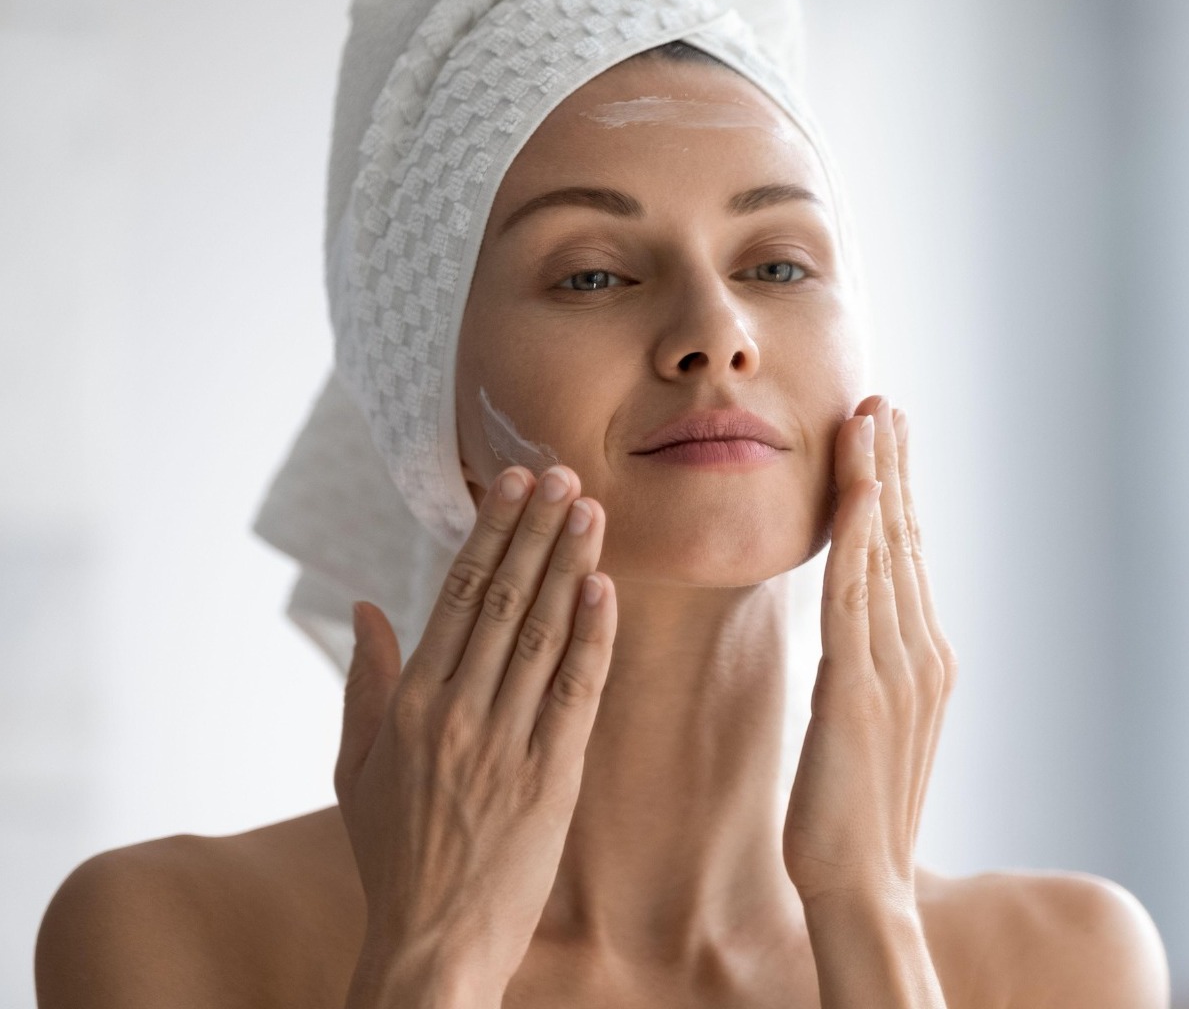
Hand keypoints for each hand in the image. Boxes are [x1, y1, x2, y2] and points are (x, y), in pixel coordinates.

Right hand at [334, 464, 615, 988]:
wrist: (432, 943)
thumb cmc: (391, 857)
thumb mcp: (354, 770)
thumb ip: (364, 684)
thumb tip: (366, 607)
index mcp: (410, 705)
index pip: (456, 596)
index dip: (490, 534)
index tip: (513, 485)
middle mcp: (457, 713)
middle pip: (504, 601)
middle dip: (535, 531)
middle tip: (562, 474)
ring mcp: (506, 743)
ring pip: (544, 634)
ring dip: (570, 565)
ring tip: (590, 510)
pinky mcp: (552, 775)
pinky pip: (576, 691)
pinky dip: (592, 636)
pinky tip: (605, 588)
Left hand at [783, 396, 957, 904]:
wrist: (860, 886)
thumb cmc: (853, 818)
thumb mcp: (868, 731)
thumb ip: (870, 676)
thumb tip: (856, 643)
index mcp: (923, 662)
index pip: (906, 559)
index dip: (896, 495)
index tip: (887, 439)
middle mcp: (921, 654)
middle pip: (904, 541)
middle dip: (894, 468)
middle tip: (885, 403)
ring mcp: (896, 668)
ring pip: (884, 553)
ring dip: (877, 479)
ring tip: (869, 416)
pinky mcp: (858, 687)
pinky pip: (855, 593)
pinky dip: (857, 533)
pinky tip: (854, 486)